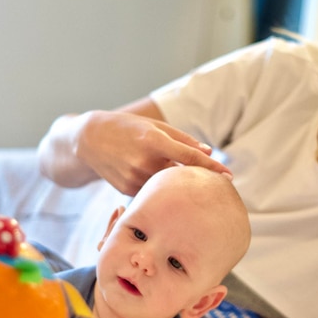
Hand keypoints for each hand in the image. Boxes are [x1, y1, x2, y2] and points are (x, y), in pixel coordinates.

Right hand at [74, 110, 229, 194]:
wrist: (88, 140)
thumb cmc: (127, 129)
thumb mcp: (154, 126)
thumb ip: (183, 140)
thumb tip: (208, 152)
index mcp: (153, 141)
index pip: (189, 157)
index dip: (211, 167)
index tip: (229, 175)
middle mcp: (144, 162)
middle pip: (180, 175)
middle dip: (193, 176)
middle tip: (210, 179)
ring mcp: (134, 178)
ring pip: (166, 185)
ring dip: (175, 182)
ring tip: (172, 174)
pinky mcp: (128, 190)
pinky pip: (152, 190)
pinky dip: (158, 185)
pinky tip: (149, 175)